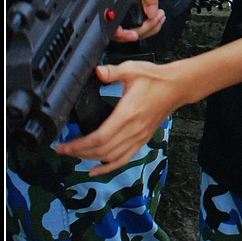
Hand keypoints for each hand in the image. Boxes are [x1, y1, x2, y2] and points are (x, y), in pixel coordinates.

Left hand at [55, 60, 182, 174]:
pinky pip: (124, 159)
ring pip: (111, 157)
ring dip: (91, 160)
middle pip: (102, 151)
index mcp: (128, 113)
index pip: (100, 138)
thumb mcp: (133, 69)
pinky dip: (109, 167)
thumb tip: (97, 71)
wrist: (178, 86)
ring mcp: (139, 136)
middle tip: (63, 150)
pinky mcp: (143, 139)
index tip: (64, 146)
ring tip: (75, 156)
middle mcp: (134, 129)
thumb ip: (113, 71)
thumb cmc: (156, 78)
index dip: (79, 145)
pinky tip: (96, 171)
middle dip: (79, 153)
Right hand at [112, 0, 166, 42]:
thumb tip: (151, 12)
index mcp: (114, 1)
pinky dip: (152, 28)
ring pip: (133, 35)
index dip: (120, 34)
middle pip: (123, 35)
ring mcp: (123, 17)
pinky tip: (159, 18)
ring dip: (150, 29)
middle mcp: (116, 12)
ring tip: (161, 15)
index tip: (133, 35)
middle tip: (157, 17)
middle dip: (144, 30)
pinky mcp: (132, 20)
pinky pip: (141, 31)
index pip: (110, 27)